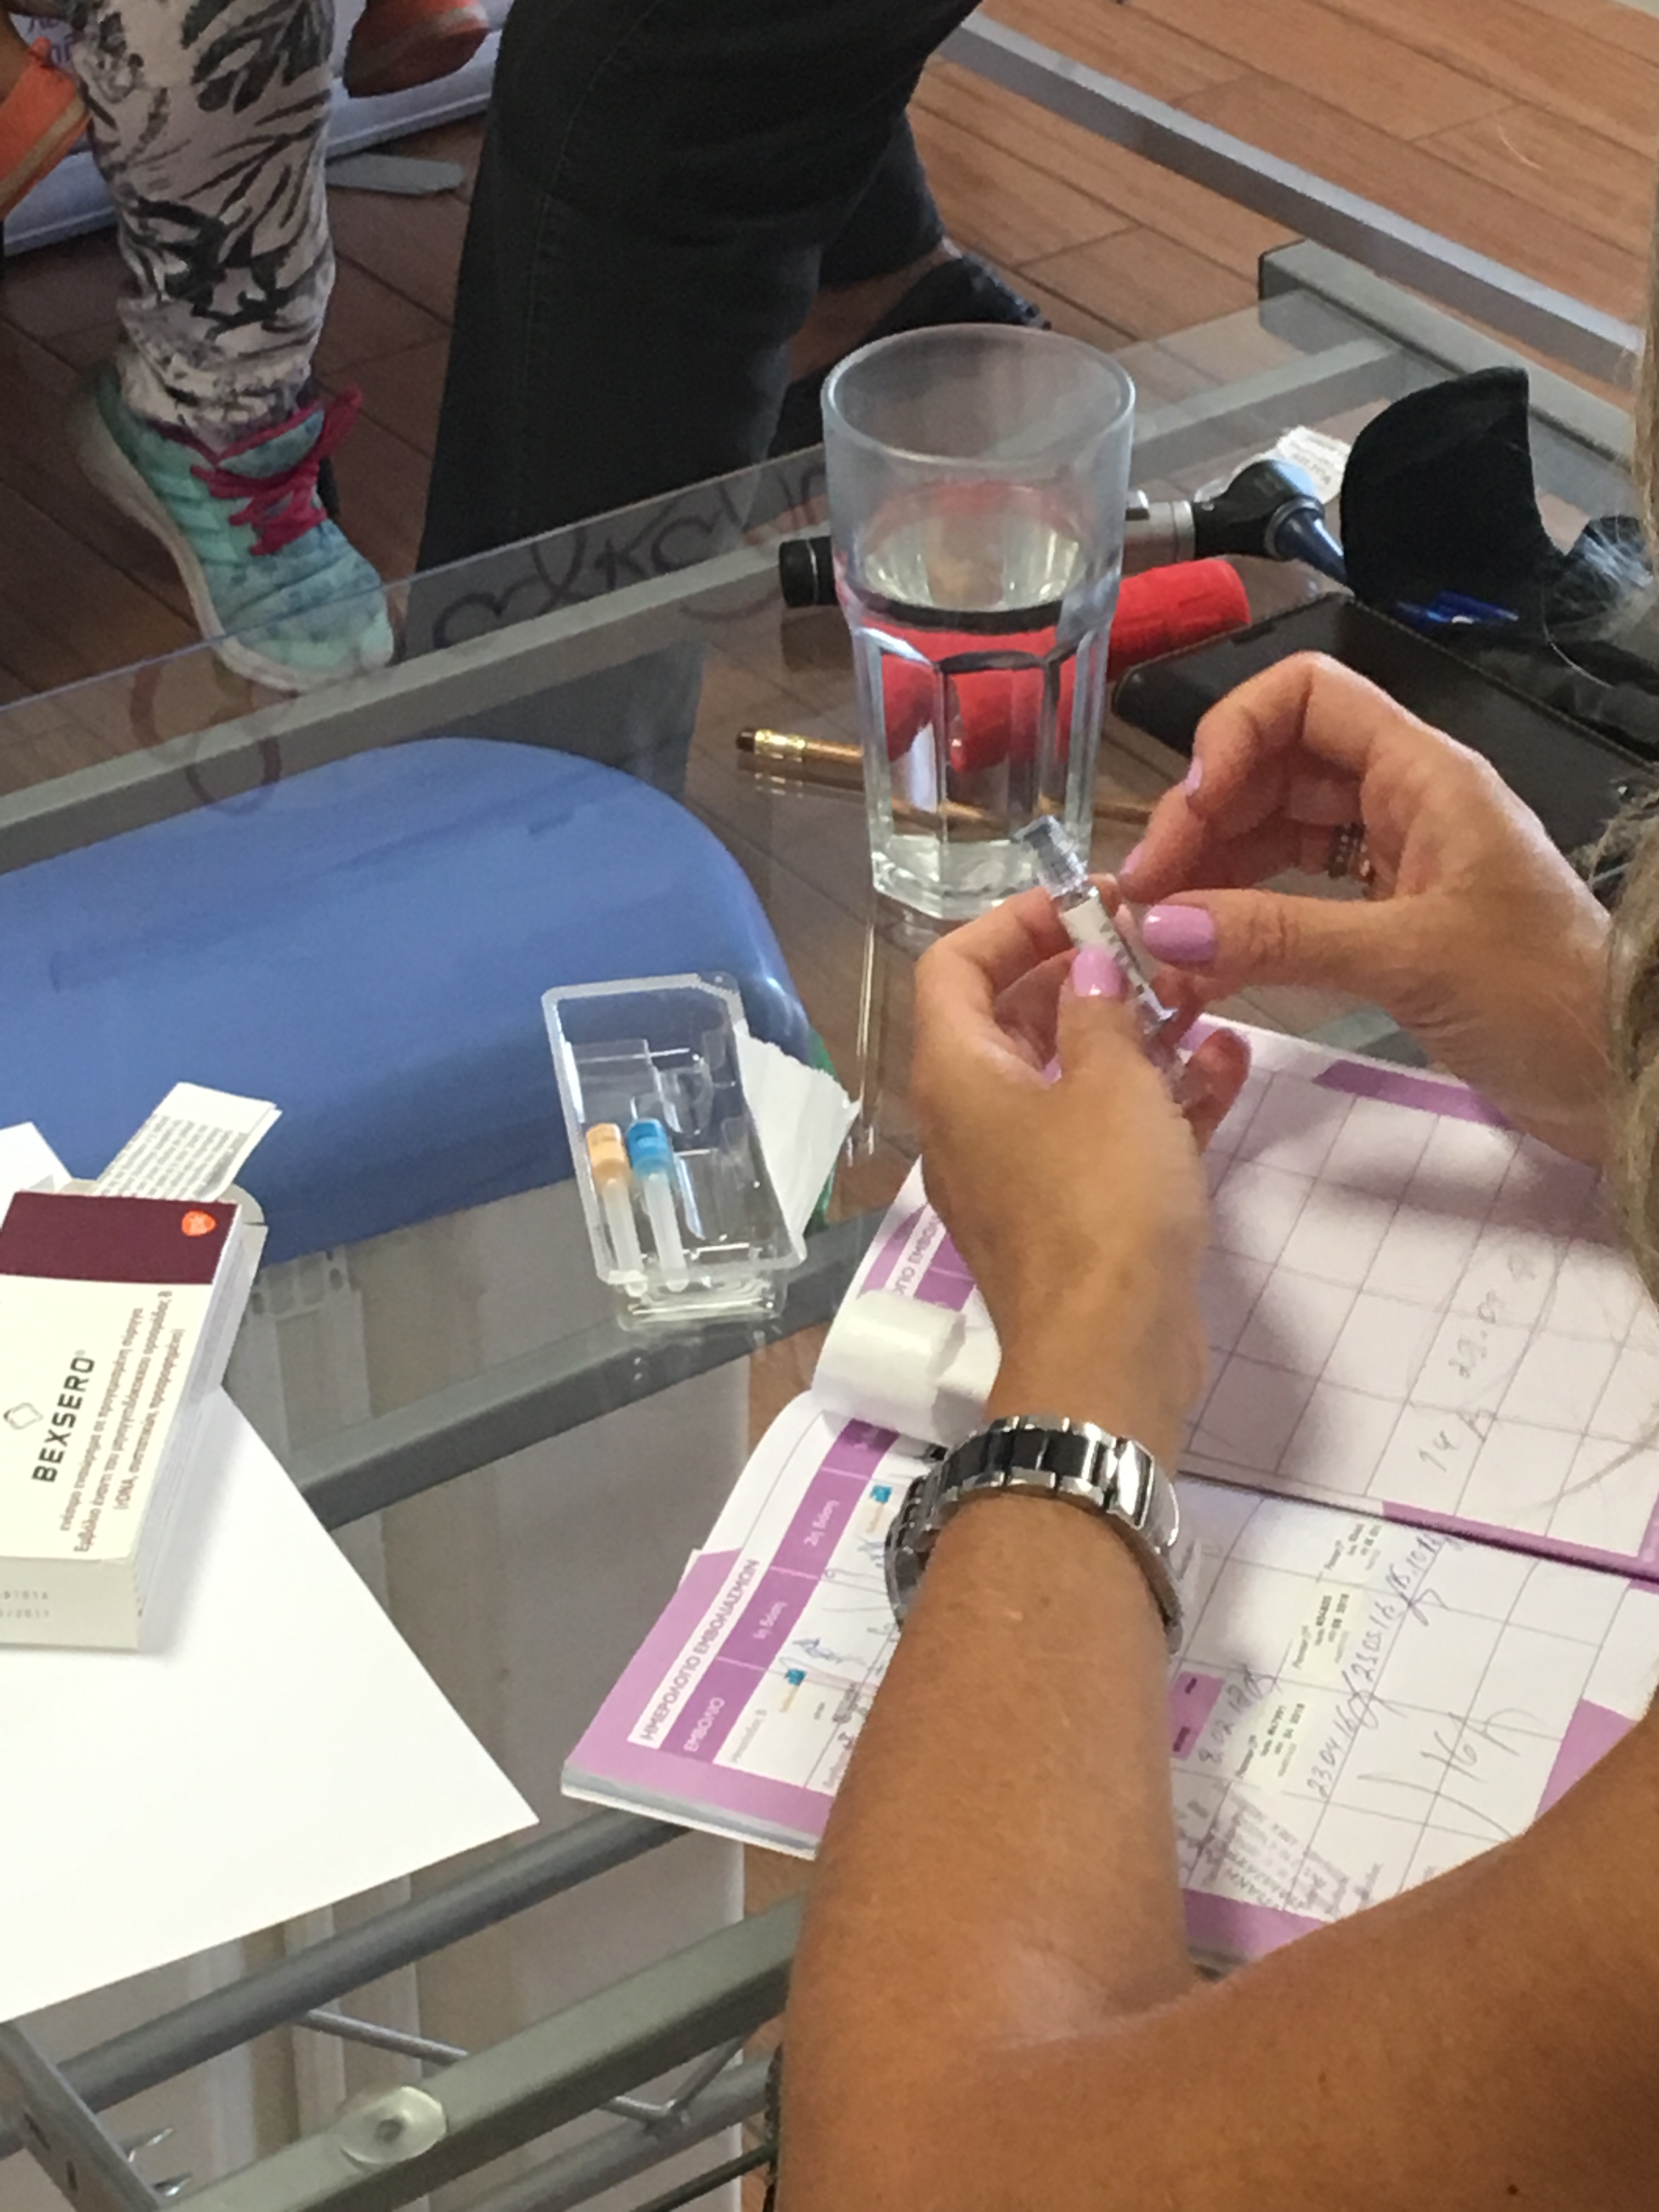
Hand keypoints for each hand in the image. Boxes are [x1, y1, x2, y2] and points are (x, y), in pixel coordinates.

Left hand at [911, 890, 1249, 1462]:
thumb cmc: (1100, 1205)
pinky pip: (1107, 1135)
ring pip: (1073, 1076)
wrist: (1110, 1356)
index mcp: (956, 1074)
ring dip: (1136, 1032)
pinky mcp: (1073, 1215)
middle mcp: (973, 1117)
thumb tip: (1088, 971)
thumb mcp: (1111, 1086)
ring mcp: (1022, 1170)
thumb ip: (1100, 1012)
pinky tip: (1227, 1065)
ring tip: (1208, 995)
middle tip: (1163, 949)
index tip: (1089, 903)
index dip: (1015, 922)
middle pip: (1016, 1017)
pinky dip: (1157, 1099)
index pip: (954, 965)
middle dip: (1091, 976)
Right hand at [1120, 655, 1611, 1163]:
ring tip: (1156, 938)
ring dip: (1208, 876)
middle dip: (1200, 820)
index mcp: (1423, 774)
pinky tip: (1199, 967)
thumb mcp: (1410, 959)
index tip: (1185, 817)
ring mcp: (1393, 864)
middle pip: (1272, 769)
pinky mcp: (1385, 925)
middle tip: (1142, 898)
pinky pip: (1290, 900)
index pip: (1305, 696)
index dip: (1231, 738)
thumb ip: (1280, 936)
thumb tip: (1157, 927)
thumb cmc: (1545, 1000)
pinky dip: (1239, 924)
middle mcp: (1403, 803)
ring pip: (1272, 837)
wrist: (1621, 1080)